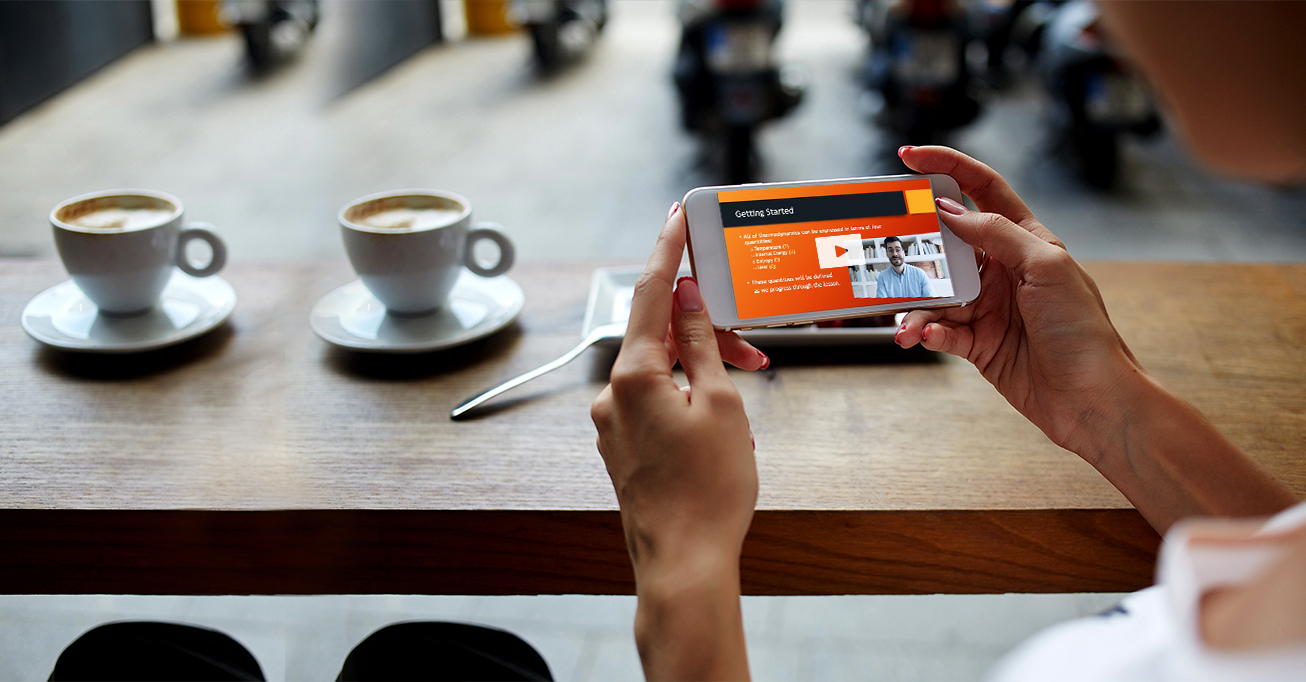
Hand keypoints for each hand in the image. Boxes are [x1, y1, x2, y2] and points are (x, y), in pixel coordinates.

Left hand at [590, 202, 755, 680]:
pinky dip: (688, 397)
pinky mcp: (621, 447)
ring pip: (660, 372)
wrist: (684, 564)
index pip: (649, 293)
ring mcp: (613, 424)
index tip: (676, 217)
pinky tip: (721, 424)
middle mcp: (611, 394)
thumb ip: (702, 344)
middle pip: (660, 336)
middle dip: (707, 333)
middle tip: (752, 348)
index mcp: (633, 375)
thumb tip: (689, 297)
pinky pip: (655, 403)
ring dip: (702, 370)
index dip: (667, 251)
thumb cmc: (709, 490)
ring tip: (746, 395)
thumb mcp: (720, 405)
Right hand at [895, 146, 1143, 455]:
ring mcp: (987, 306)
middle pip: (945, 242)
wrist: (1092, 398)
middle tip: (882, 246)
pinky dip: (927, 332)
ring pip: (934, 292)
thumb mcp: (1045, 267)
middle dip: (912, 245)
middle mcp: (1002, 268)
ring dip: (915, 305)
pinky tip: (923, 337)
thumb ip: (996, 234)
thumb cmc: (1083, 329)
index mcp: (1025, 240)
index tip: (908, 157)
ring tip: (905, 322)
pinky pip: (939, 330)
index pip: (981, 189)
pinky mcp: (976, 343)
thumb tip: (950, 211)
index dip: (946, 166)